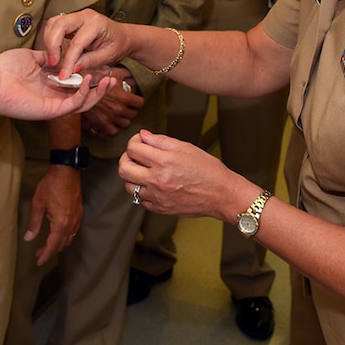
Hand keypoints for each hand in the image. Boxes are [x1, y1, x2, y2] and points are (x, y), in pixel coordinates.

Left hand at [0, 47, 114, 119]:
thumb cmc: (5, 70)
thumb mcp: (31, 57)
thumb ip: (47, 56)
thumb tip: (58, 52)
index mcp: (50, 85)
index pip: (76, 85)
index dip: (90, 78)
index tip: (101, 66)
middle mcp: (54, 96)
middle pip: (84, 96)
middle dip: (100, 89)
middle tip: (113, 78)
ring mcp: (53, 104)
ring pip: (82, 103)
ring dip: (97, 93)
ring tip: (110, 81)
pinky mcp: (50, 110)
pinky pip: (72, 104)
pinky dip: (83, 94)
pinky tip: (89, 81)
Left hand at [23, 165, 81, 265]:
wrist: (66, 171)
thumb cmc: (51, 185)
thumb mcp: (38, 204)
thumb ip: (34, 223)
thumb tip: (29, 238)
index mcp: (61, 223)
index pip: (53, 245)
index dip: (45, 255)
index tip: (38, 261)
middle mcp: (72, 223)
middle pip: (62, 244)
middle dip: (50, 251)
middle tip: (39, 254)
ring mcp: (77, 218)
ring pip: (69, 238)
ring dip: (58, 244)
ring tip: (47, 246)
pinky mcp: (79, 213)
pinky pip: (73, 231)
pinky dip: (65, 237)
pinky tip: (58, 234)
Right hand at [38, 10, 130, 77]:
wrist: (123, 36)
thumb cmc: (119, 44)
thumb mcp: (109, 55)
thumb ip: (90, 61)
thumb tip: (73, 68)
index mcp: (97, 23)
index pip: (76, 42)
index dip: (68, 60)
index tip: (64, 74)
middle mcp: (85, 16)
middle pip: (60, 25)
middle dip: (53, 45)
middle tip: (54, 63)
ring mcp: (77, 16)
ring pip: (54, 23)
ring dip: (49, 40)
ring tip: (54, 58)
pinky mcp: (72, 20)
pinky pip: (55, 25)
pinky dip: (51, 37)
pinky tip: (55, 51)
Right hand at [82, 74, 144, 137]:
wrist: (81, 87)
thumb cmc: (98, 79)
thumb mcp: (115, 73)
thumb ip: (128, 75)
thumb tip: (135, 78)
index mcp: (124, 97)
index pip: (140, 103)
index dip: (138, 100)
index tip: (135, 99)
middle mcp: (119, 109)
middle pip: (133, 114)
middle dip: (132, 109)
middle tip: (128, 105)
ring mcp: (111, 117)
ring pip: (125, 123)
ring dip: (124, 118)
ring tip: (121, 113)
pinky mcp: (102, 123)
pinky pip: (113, 131)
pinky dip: (114, 127)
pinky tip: (113, 121)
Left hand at [119, 130, 246, 220]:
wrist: (221, 195)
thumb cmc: (208, 170)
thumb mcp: (186, 148)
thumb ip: (161, 141)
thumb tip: (144, 136)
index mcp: (164, 162)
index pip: (133, 149)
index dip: (134, 141)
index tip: (140, 141)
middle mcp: (157, 181)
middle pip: (124, 169)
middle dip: (126, 158)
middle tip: (135, 155)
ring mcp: (156, 197)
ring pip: (128, 186)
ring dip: (132, 175)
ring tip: (144, 170)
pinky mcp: (159, 209)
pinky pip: (139, 200)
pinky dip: (142, 190)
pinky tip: (153, 184)